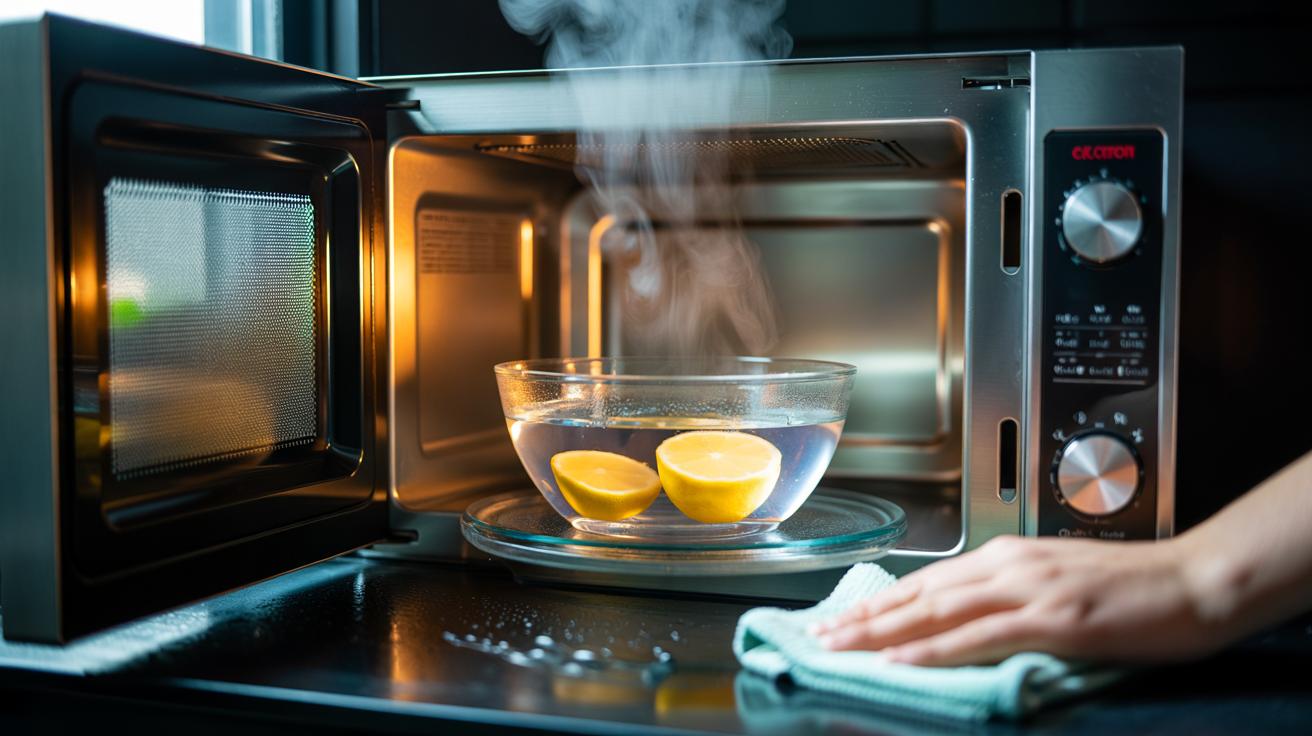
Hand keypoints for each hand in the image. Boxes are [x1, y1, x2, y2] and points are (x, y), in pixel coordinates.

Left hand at [809, 535, 1230, 666]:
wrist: (1195, 579)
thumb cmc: (1136, 583)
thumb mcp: (1060, 577)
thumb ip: (1012, 591)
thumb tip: (970, 613)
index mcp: (1010, 555)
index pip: (930, 580)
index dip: (883, 600)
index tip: (844, 615)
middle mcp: (1010, 565)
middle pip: (921, 594)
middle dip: (865, 615)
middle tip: (820, 633)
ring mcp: (1030, 589)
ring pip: (937, 611)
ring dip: (882, 631)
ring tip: (841, 646)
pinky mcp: (1053, 617)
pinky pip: (978, 636)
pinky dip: (934, 649)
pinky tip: (902, 659)